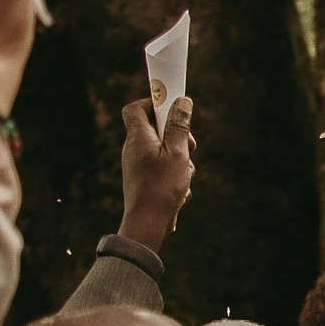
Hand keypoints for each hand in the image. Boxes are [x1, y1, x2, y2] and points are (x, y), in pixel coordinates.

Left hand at [118, 90, 194, 249]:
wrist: (148, 222)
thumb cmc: (161, 186)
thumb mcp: (178, 152)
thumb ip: (180, 126)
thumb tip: (182, 102)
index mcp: (138, 137)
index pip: (135, 108)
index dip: (153, 103)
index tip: (173, 109)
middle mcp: (133, 149)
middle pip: (156, 129)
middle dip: (177, 136)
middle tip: (190, 146)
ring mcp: (137, 165)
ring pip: (164, 151)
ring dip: (180, 159)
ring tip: (184, 175)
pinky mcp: (144, 179)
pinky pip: (162, 168)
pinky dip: (174, 174)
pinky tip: (180, 190)